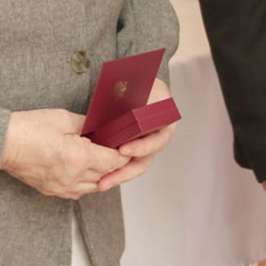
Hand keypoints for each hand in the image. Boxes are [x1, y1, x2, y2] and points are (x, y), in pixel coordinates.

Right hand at [0, 108, 129, 199]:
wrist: (2, 144)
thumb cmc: (28, 129)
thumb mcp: (63, 118)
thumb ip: (88, 123)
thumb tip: (103, 126)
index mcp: (79, 158)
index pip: (115, 162)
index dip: (123, 153)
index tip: (123, 144)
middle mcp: (73, 177)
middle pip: (107, 175)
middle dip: (112, 162)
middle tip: (112, 147)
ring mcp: (62, 187)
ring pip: (94, 186)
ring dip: (100, 174)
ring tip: (98, 157)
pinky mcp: (52, 191)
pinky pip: (78, 191)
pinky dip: (85, 182)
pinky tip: (82, 168)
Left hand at [94, 78, 177, 192]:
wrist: (138, 81)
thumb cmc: (142, 83)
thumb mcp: (143, 86)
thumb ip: (137, 94)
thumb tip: (124, 98)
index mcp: (164, 121)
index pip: (157, 140)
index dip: (142, 147)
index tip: (123, 150)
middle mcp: (157, 136)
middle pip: (145, 159)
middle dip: (126, 171)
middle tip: (108, 177)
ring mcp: (145, 144)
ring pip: (135, 165)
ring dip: (119, 176)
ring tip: (102, 184)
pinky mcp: (132, 148)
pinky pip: (126, 163)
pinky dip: (114, 170)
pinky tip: (101, 177)